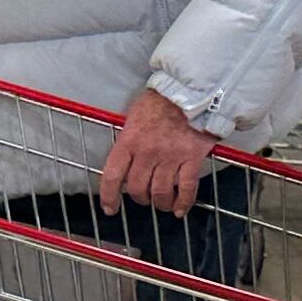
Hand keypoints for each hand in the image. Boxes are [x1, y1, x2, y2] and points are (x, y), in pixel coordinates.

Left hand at [98, 87, 216, 217]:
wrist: (191, 91)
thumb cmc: (161, 101)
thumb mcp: (134, 116)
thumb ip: (129, 140)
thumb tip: (125, 159)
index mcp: (129, 141)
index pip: (112, 175)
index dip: (109, 196)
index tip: (110, 208)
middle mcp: (147, 152)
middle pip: (137, 188)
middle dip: (139, 198)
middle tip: (143, 198)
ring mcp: (170, 157)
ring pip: (160, 192)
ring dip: (160, 203)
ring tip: (163, 204)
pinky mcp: (192, 158)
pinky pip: (186, 188)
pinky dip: (183, 202)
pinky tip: (180, 209)